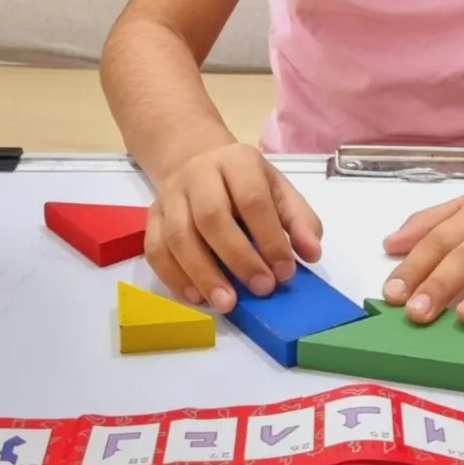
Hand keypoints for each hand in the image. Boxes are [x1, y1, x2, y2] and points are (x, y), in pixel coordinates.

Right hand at [144, 143, 322, 313]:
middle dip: (238, 258)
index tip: (284, 273)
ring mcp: (171, 194)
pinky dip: (174, 276)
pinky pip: (155, 249)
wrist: (199, 162)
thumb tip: (311, 253)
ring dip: (203, 274)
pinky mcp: (151, 216)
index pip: (252, 199)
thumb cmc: (246, 184)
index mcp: (237, 161)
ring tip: (228, 303)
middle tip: (261, 289)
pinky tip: (197, 296)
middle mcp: (199, 173)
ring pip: (178, 235)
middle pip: (212, 217)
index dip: (269, 238)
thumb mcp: (278, 190)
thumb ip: (299, 220)